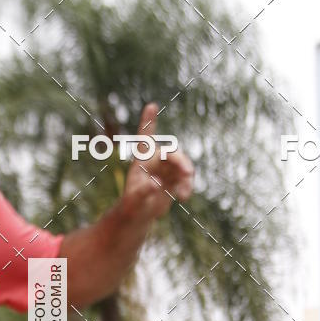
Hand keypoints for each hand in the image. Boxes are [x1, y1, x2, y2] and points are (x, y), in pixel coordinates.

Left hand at [121, 103, 193, 222]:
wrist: (140, 215)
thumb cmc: (131, 205)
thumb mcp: (134, 200)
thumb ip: (143, 191)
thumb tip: (157, 184)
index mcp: (141, 161)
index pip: (145, 138)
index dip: (148, 121)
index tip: (151, 106)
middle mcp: (156, 162)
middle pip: (172, 154)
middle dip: (181, 161)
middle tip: (188, 173)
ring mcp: (167, 171)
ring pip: (182, 167)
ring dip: (186, 178)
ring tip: (184, 194)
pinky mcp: (175, 180)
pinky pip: (186, 179)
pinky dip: (187, 187)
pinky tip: (184, 198)